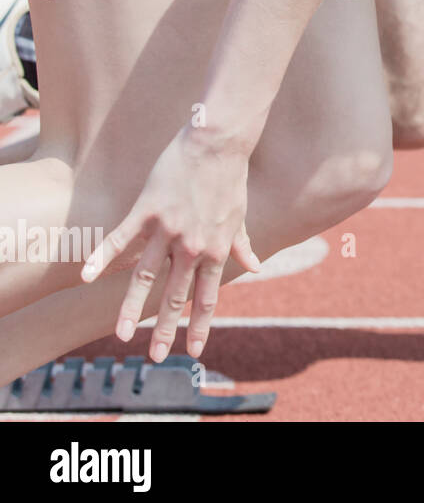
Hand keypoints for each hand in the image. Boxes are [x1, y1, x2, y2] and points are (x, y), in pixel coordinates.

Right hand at [82, 126, 260, 359]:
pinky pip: (121, 238)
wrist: (219, 144)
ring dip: (131, 308)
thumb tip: (256, 267)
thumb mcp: (240, 216)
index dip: (201, 325)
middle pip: (174, 295)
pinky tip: (88, 276)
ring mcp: (169, 230)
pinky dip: (103, 256)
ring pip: (145, 277)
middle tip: (155, 358)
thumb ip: (242, 245)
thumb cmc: (230, 178)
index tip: (195, 350)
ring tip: (120, 335)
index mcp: (216, 249)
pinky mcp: (148, 210)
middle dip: (164, 329)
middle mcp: (193, 246)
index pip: (207, 296)